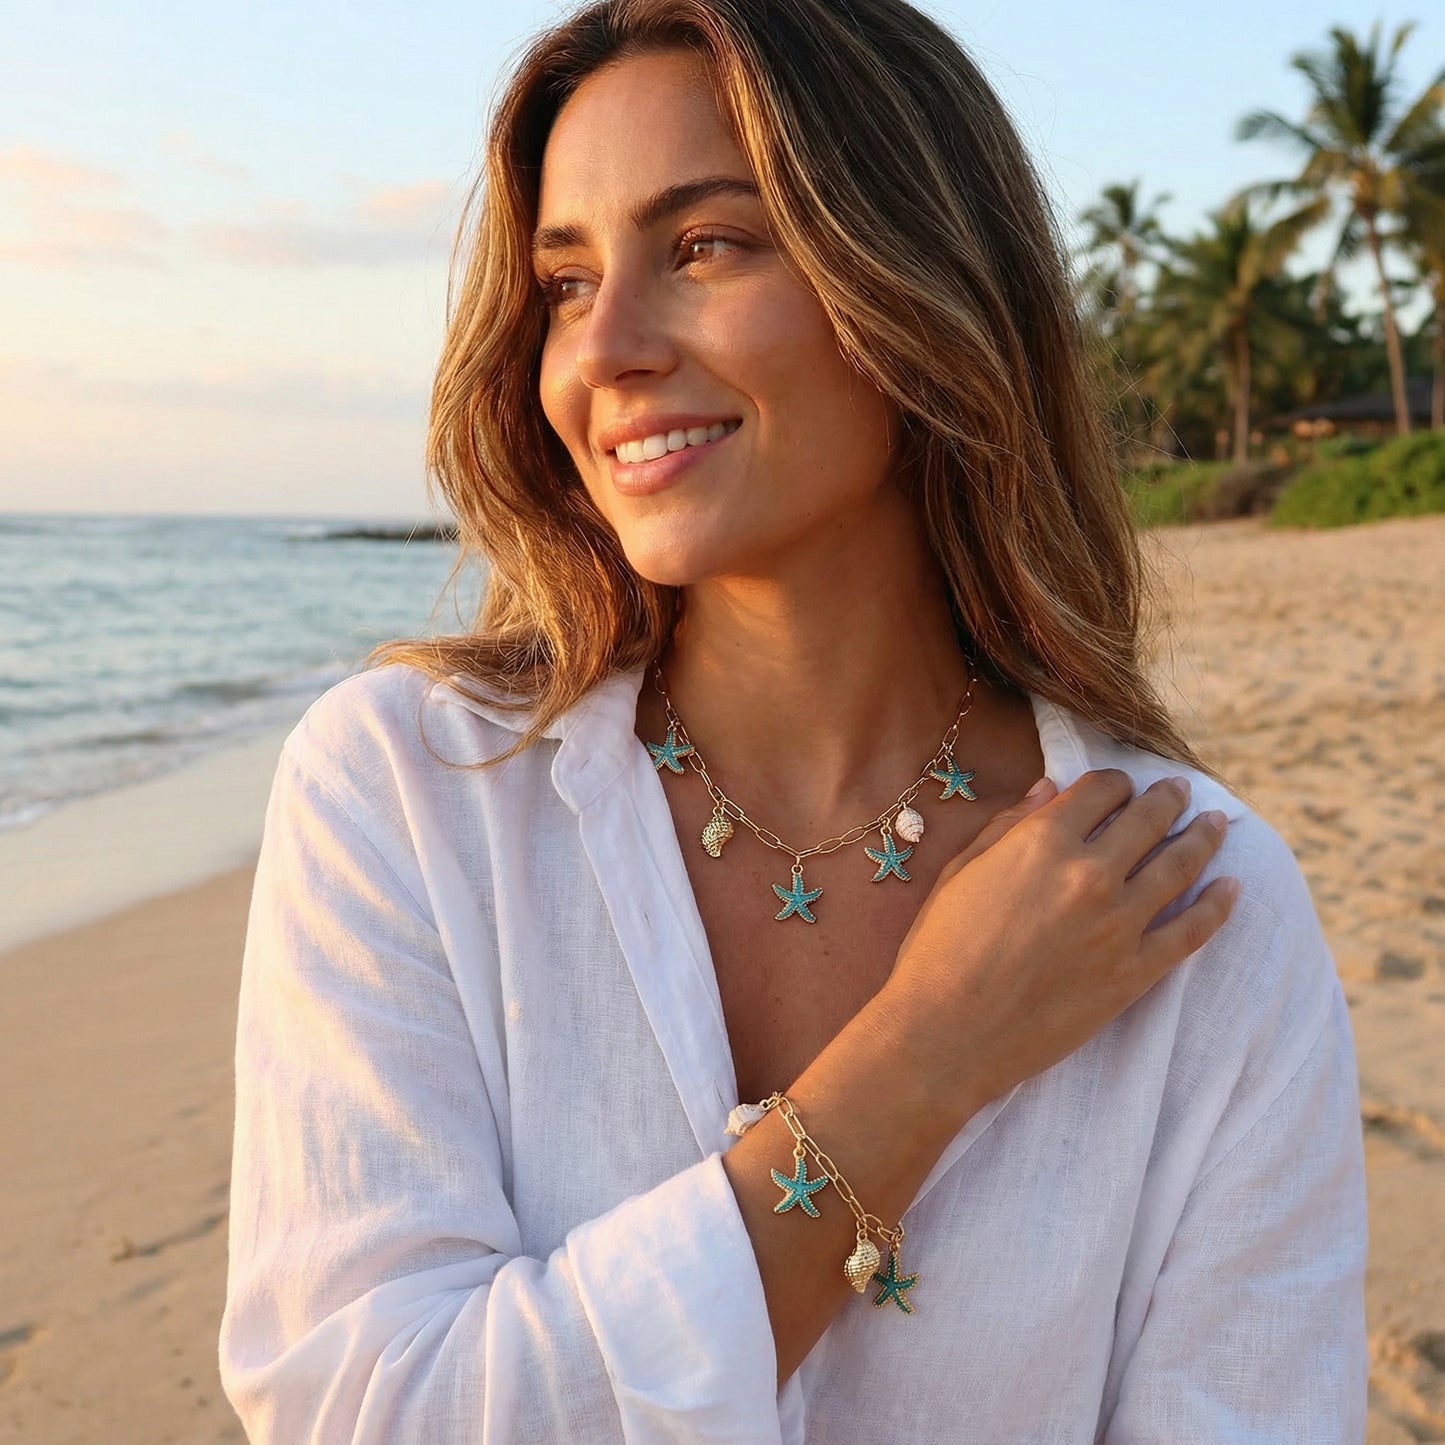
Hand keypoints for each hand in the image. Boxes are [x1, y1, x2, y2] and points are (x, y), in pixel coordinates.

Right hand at [876, 770, 1237, 1114]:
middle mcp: (1090, 873)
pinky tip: (1232, 888)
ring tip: (1215, 824)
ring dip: (1202, 838)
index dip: (1113, 782)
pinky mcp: (1136, 972)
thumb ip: (1008, 824)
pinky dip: (1218, 906)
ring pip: (1180, 866)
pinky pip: (1191, 931)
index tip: (1118, 786)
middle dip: (1167, 799)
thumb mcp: (960, 871)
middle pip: (1148, 819)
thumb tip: (1050, 789)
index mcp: (1043, 841)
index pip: (1100, 790)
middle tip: (1180, 792)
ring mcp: (1119, 924)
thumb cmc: (939, 949)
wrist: (947, 1031)